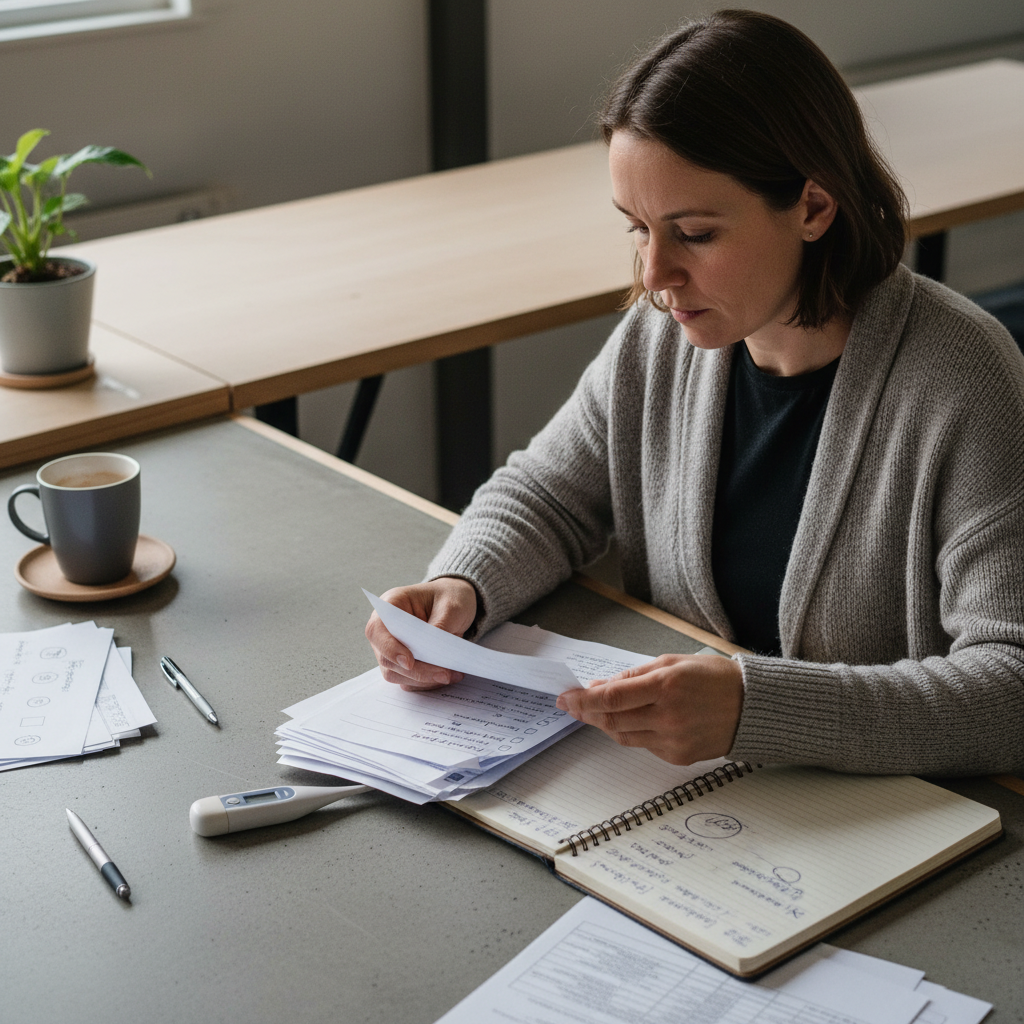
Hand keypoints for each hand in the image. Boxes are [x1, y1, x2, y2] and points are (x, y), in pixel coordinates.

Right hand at [365, 578, 477, 690]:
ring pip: (396, 673)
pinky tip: (448, 676)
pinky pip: (408, 680)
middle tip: (444, 674)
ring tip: (451, 675)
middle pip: (387, 658)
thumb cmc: (449, 598)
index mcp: (391, 605)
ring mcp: (391, 648)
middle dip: (417, 670)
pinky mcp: (402, 663)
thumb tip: (431, 650)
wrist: (455, 603)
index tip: (410, 662)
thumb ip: (439, 627)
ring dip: (423, 679)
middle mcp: (385, 628)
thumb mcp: (451, 606)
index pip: (377, 630)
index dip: (390, 648)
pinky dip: (427, 682)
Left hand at [555, 654, 743, 764]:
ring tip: (596, 712)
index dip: (582, 700)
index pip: (611, 698)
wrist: (753, 707)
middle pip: (611, 721)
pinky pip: (643, 745)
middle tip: (572, 705)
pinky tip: (631, 721)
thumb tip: (601, 686)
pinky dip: (631, 733)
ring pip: (623, 736)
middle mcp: (668, 716)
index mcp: (665, 686)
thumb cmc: (715, 678)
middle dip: (586, 713)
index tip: (565, 697)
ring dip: (605, 724)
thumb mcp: (672, 662)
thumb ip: (634, 675)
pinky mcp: (679, 756)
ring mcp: (673, 740)